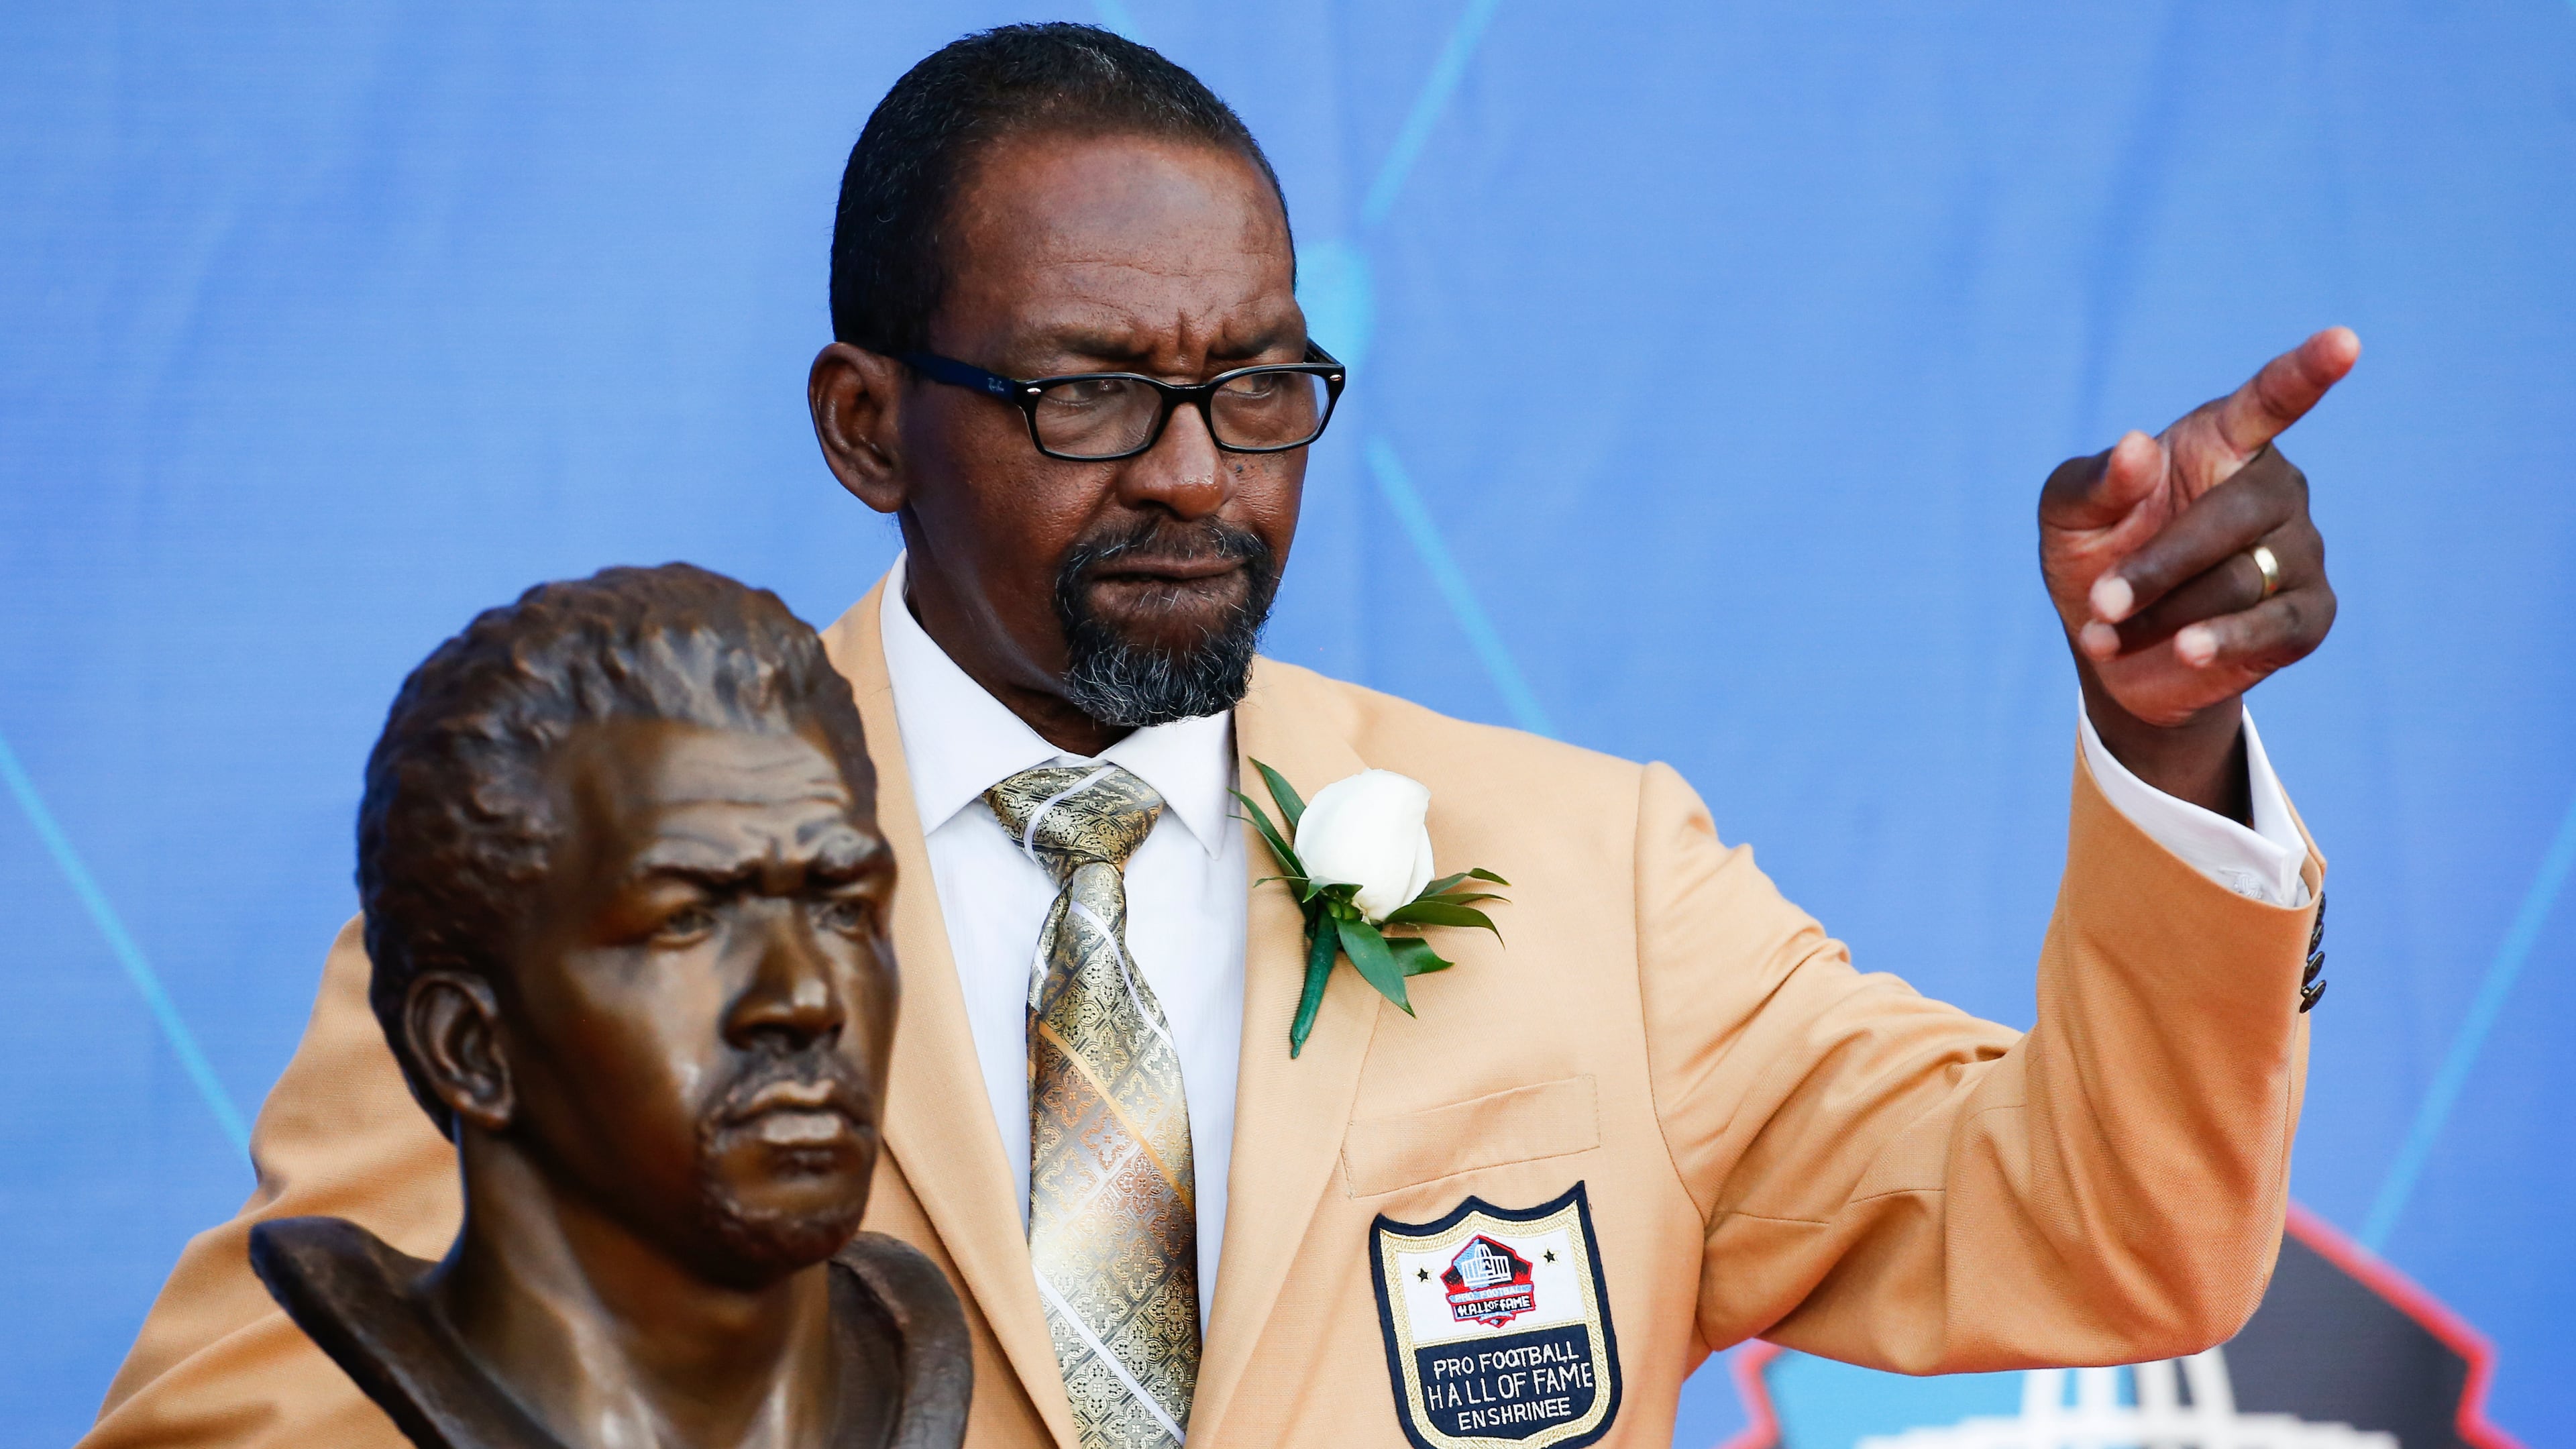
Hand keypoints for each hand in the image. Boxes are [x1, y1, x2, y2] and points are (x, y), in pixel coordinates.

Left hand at [2037, 328, 2357, 809]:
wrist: (2111, 646)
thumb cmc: (2095, 555)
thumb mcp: (2068, 515)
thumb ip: (2094, 480)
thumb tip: (2136, 447)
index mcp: (2221, 441)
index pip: (2270, 400)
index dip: (2306, 372)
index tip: (2344, 341)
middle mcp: (2273, 488)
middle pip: (2233, 518)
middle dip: (2159, 567)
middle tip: (2101, 602)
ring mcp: (2300, 549)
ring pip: (2242, 580)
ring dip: (2164, 613)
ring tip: (2109, 632)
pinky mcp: (2309, 613)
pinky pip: (2276, 625)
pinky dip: (2225, 641)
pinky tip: (2187, 651)